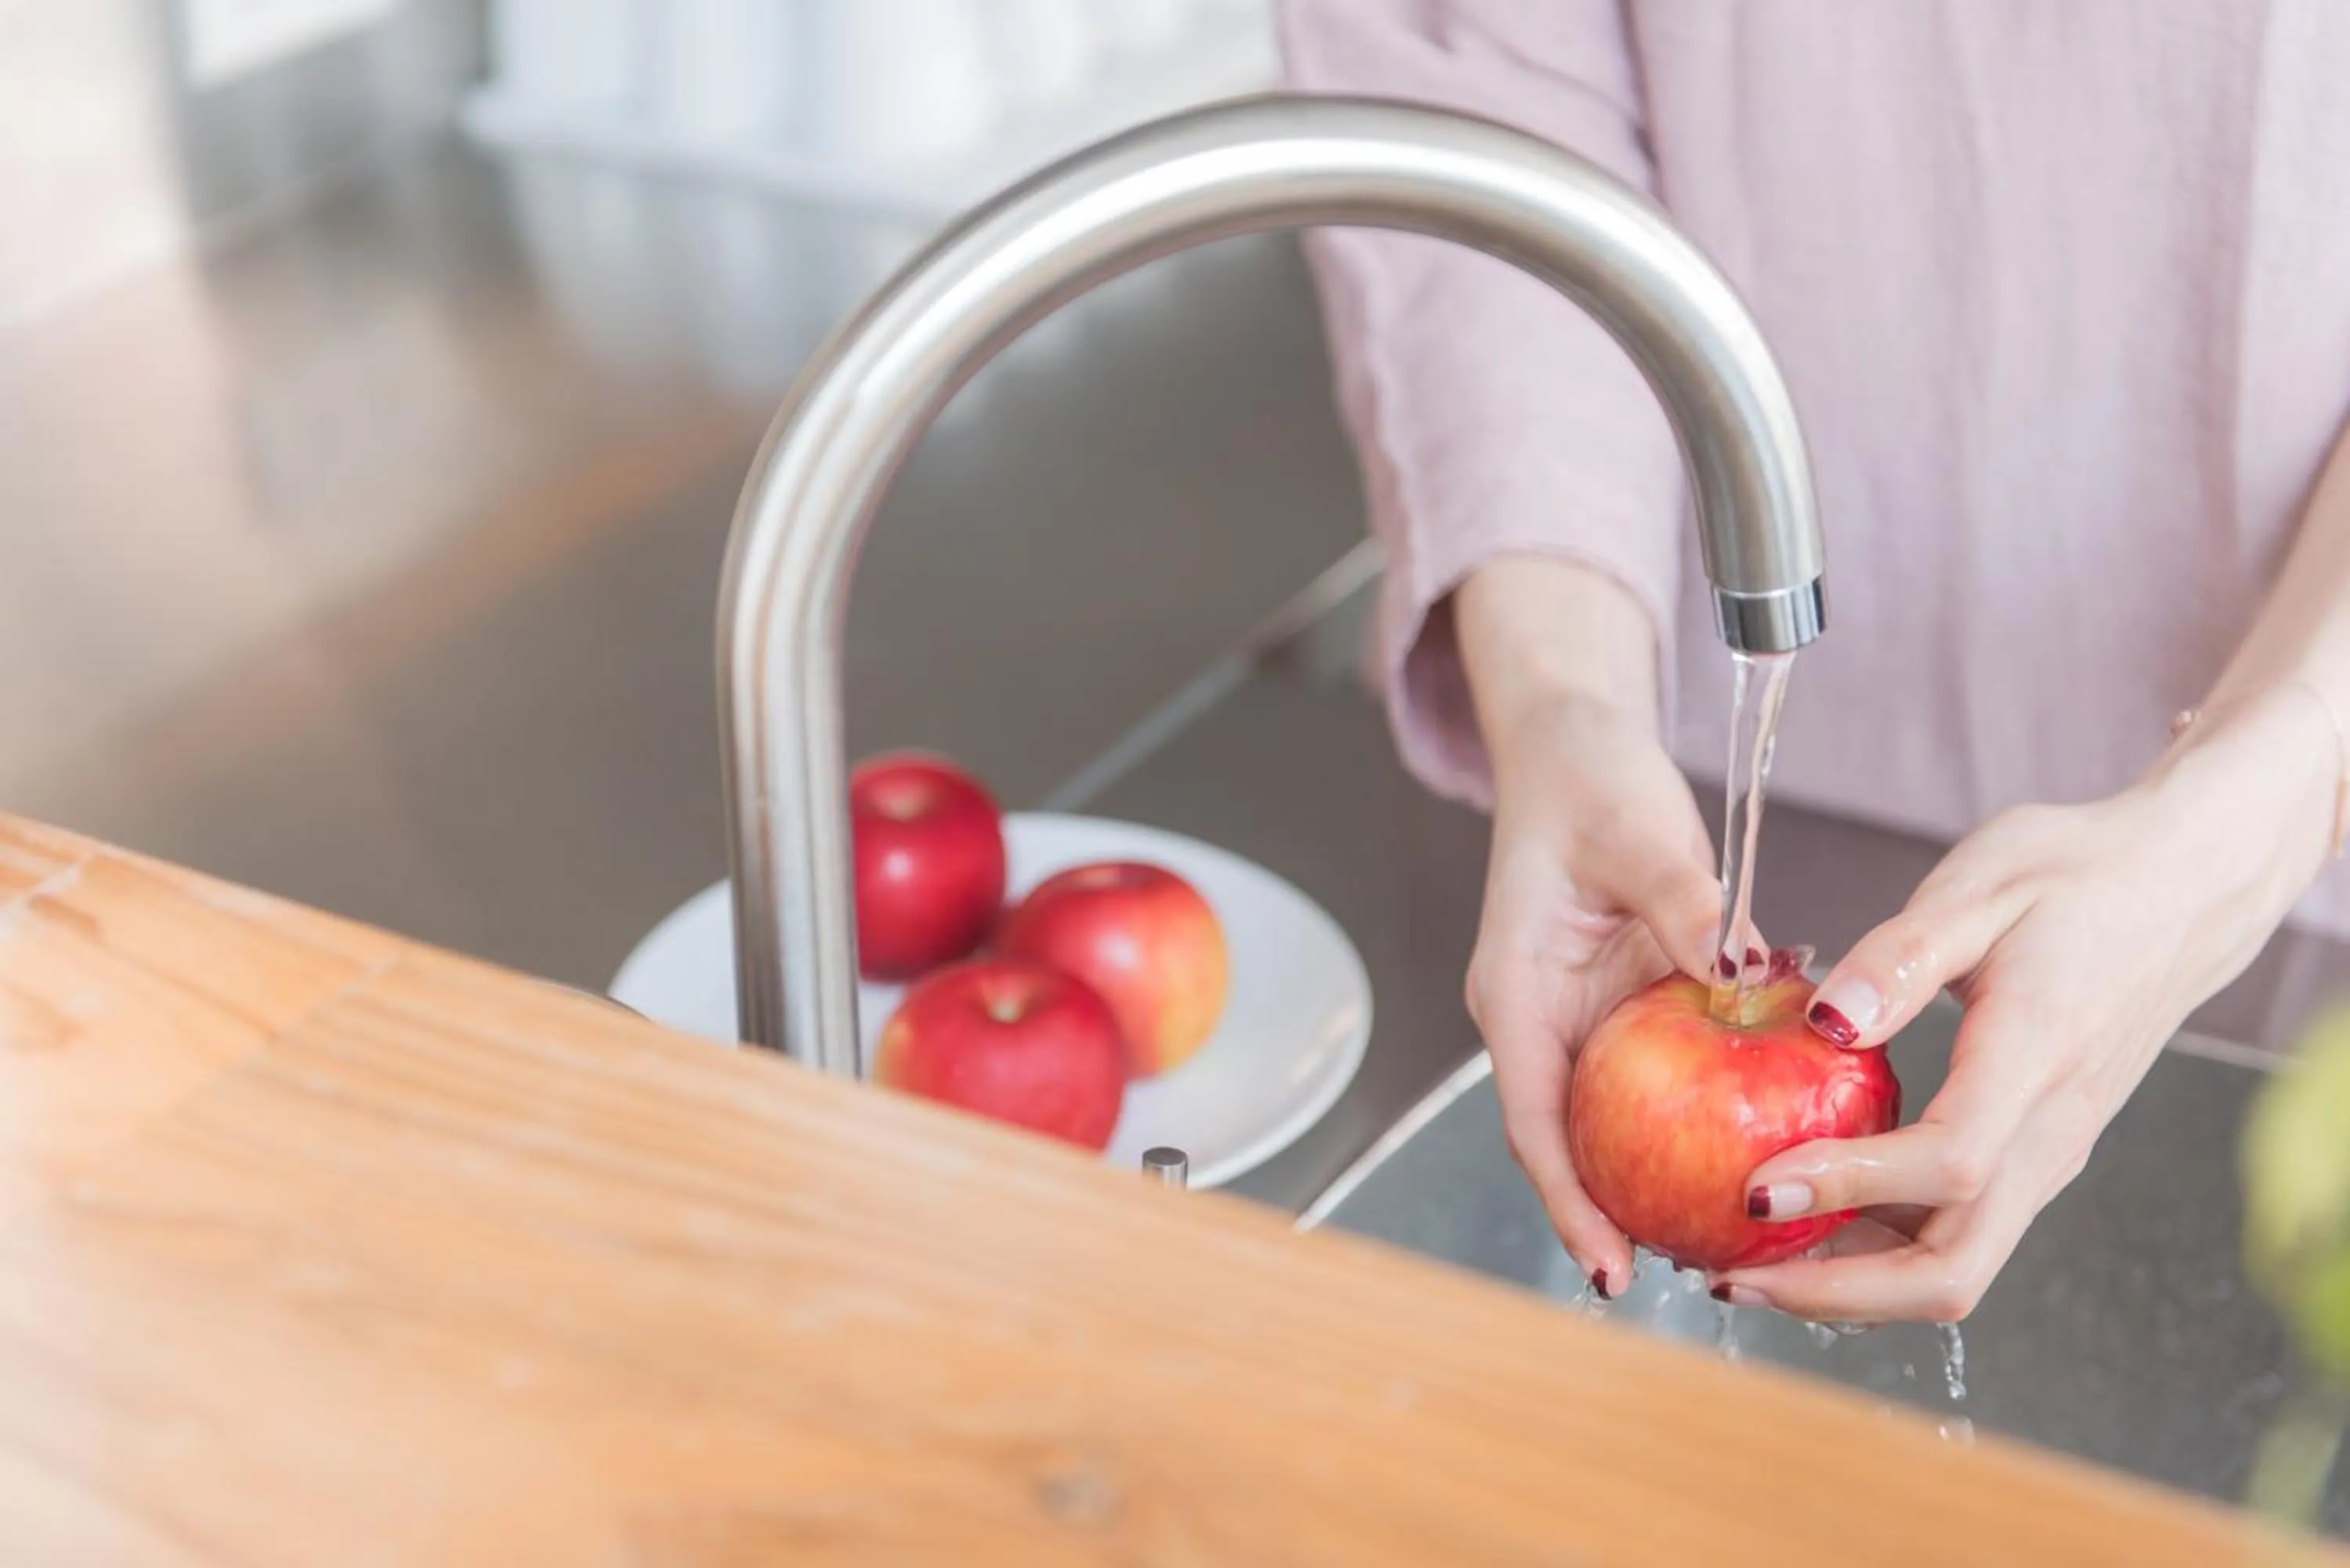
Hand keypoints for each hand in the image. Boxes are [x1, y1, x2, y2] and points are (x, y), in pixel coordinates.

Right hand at [1471, 692, 1724, 1296]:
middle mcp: (1542, 1018)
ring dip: (1655, 1176)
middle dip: (1611, 1214)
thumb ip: (1685, 903)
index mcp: (1515, 990)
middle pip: (1568, 1140)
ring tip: (1724, 1238)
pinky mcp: (1627, 1004)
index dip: (1567, 1200)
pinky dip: (1698, 1113)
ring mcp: (1584, 1017)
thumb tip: (1738, 965)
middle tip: (1683, 1273)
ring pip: (1614, 1119)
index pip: (1531, 1117)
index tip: (1607, 1268)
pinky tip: (1760, 1145)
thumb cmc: (1588, 779)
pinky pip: (1660, 1076)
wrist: (1577, 744)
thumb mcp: (1636, 833)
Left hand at [1715, 687, 2338, 1321]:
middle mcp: (2051, 1131)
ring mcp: (2049, 1153)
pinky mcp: (2036, 1153)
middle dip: (1837, 1291)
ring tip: (1748, 1261)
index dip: (1848, 1189)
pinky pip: (1960, 1231)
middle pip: (1953, 1267)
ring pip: (1956, 1266)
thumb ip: (1899, 956)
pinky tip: (1808, 1218)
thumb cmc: (2077, 875)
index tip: (1755, 1188)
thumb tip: (1825, 1019)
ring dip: (1852, 1284)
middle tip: (1731, 1275)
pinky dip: (1879, 1247)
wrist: (2182, 890)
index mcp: (2037, 1056)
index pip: (1950, 1164)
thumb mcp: (1980, 886)